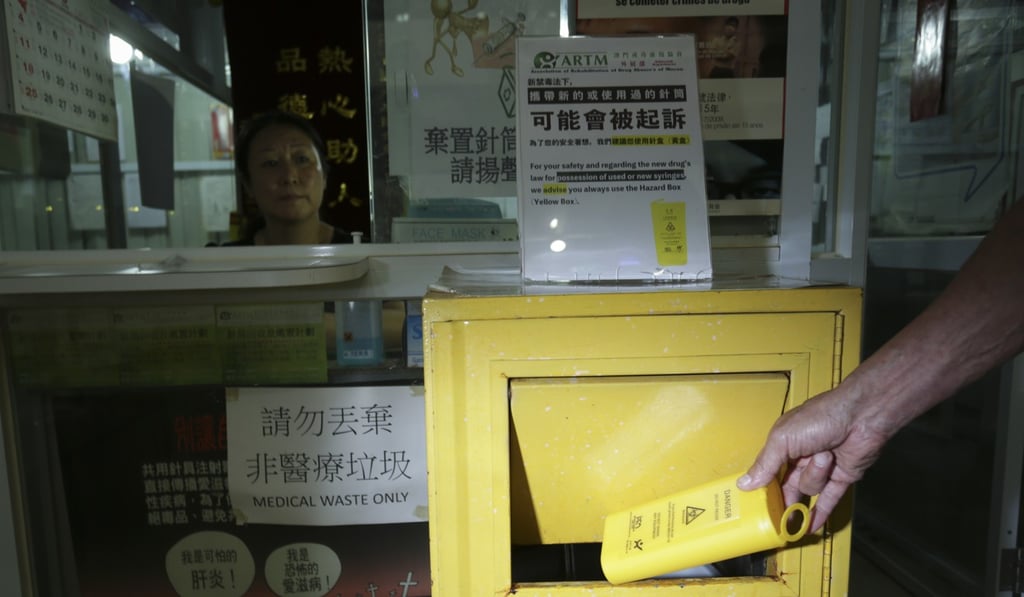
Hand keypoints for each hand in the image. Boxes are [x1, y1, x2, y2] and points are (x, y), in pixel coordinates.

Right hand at [736, 386, 889, 530]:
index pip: (768, 470)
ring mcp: (822, 468)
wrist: (862, 416)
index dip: (763, 485)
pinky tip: (811, 527)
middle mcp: (801, 456)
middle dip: (784, 498)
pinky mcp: (842, 477)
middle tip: (778, 517)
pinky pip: (829, 499)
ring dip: (817, 475)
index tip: (756, 504)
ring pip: (810, 488)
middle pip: (787, 484)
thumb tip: (744, 484)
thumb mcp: (783, 439)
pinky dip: (821, 512)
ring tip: (826, 457)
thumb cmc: (820, 418)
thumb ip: (765, 464)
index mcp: (784, 443)